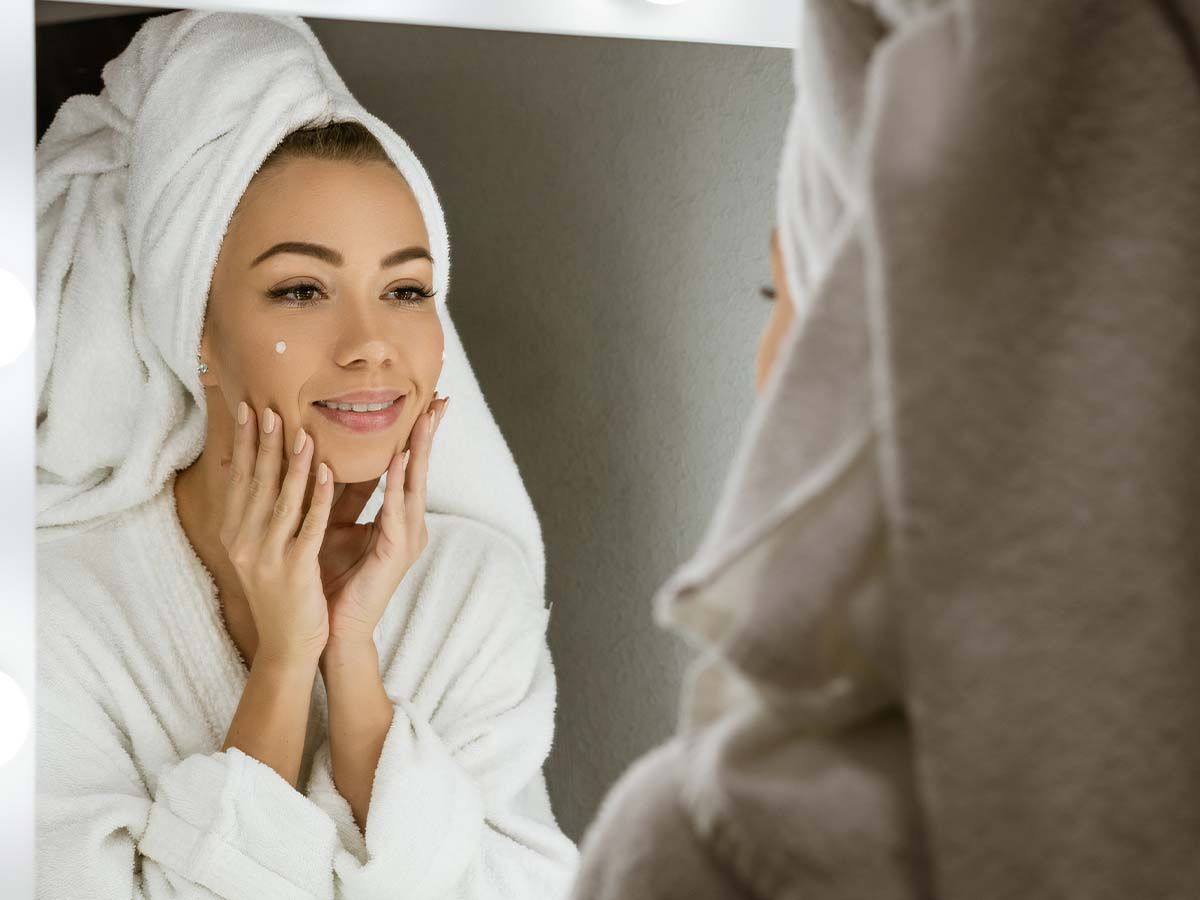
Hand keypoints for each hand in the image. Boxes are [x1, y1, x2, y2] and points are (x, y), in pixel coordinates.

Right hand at [220, 402, 334, 666]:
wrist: (288, 647)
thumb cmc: (281, 595)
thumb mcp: (261, 551)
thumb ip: (258, 515)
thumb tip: (245, 472)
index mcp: (235, 535)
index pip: (239, 480)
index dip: (245, 444)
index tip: (249, 408)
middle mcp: (245, 543)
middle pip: (256, 483)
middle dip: (264, 443)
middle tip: (269, 406)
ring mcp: (268, 557)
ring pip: (282, 500)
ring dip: (292, 463)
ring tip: (302, 430)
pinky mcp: (295, 570)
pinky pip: (308, 526)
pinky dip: (317, 497)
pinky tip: (326, 472)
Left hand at [317, 394, 449, 641]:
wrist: (331, 628)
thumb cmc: (330, 576)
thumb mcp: (332, 522)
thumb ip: (339, 491)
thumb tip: (325, 451)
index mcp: (396, 517)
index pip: (408, 466)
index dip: (416, 434)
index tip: (425, 401)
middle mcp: (408, 524)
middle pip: (420, 469)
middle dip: (429, 433)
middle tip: (440, 399)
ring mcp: (407, 539)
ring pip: (416, 484)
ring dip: (419, 450)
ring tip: (425, 419)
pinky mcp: (396, 554)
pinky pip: (397, 511)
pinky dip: (398, 483)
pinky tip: (397, 459)